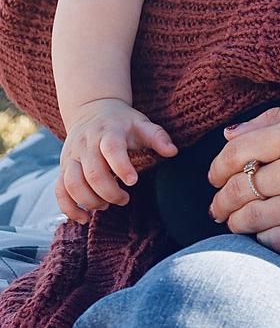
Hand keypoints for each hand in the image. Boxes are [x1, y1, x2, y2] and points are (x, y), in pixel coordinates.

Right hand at [56, 97, 176, 222]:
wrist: (92, 109)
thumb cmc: (122, 122)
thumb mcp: (141, 123)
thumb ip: (158, 137)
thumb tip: (173, 152)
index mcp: (108, 131)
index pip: (112, 148)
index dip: (121, 166)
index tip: (133, 181)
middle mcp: (86, 143)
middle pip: (92, 172)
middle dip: (109, 192)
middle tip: (124, 199)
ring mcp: (71, 156)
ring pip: (72, 183)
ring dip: (90, 201)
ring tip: (105, 206)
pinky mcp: (62, 168)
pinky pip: (59, 191)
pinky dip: (68, 207)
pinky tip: (84, 218)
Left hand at [206, 94, 279, 253]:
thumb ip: (279, 116)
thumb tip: (230, 133)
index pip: (235, 153)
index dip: (217, 168)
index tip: (216, 176)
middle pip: (238, 189)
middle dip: (220, 200)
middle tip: (218, 206)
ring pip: (252, 220)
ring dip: (235, 223)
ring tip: (235, 224)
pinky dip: (264, 241)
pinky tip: (265, 236)